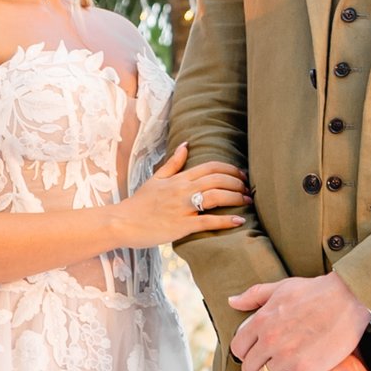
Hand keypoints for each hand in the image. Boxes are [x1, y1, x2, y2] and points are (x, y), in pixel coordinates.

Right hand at [114, 145, 252, 251]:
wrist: (122, 222)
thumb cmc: (140, 203)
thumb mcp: (156, 178)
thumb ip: (174, 163)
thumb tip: (186, 145)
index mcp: (179, 178)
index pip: (210, 167)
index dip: (230, 169)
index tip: (241, 174)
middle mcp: (182, 190)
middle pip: (217, 179)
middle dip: (237, 182)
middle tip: (248, 188)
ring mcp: (182, 207)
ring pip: (215, 196)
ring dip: (235, 198)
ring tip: (247, 201)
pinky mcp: (181, 225)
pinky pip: (208, 221)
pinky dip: (226, 221)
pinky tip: (239, 221)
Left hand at [230, 272, 370, 370]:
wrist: (348, 299)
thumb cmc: (317, 291)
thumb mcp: (281, 287)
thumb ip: (254, 295)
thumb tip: (232, 301)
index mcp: (261, 320)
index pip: (238, 348)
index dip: (245, 355)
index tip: (254, 357)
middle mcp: (269, 340)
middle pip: (248, 368)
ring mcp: (286, 357)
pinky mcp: (304, 370)